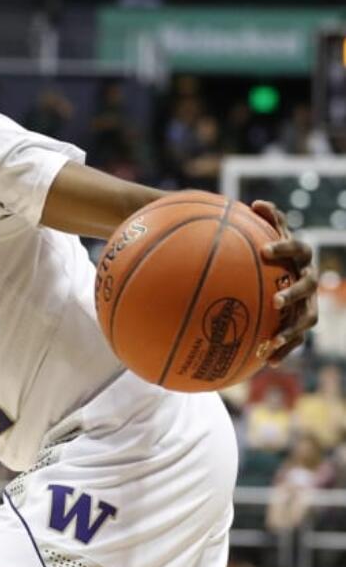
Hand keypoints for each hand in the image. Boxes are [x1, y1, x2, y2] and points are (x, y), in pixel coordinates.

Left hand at [251, 200, 318, 364]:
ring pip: (306, 319)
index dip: (284, 247)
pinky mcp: (301, 321)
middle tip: (275, 301)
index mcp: (301, 256)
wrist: (283, 270)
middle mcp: (309, 278)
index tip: (264, 250)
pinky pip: (296, 338)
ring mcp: (308, 302)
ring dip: (291, 331)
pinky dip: (285, 350)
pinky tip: (267, 362)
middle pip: (307, 287)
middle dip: (294, 294)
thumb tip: (257, 204)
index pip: (297, 248)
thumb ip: (266, 218)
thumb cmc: (270, 248)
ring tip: (272, 341)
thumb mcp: (268, 231)